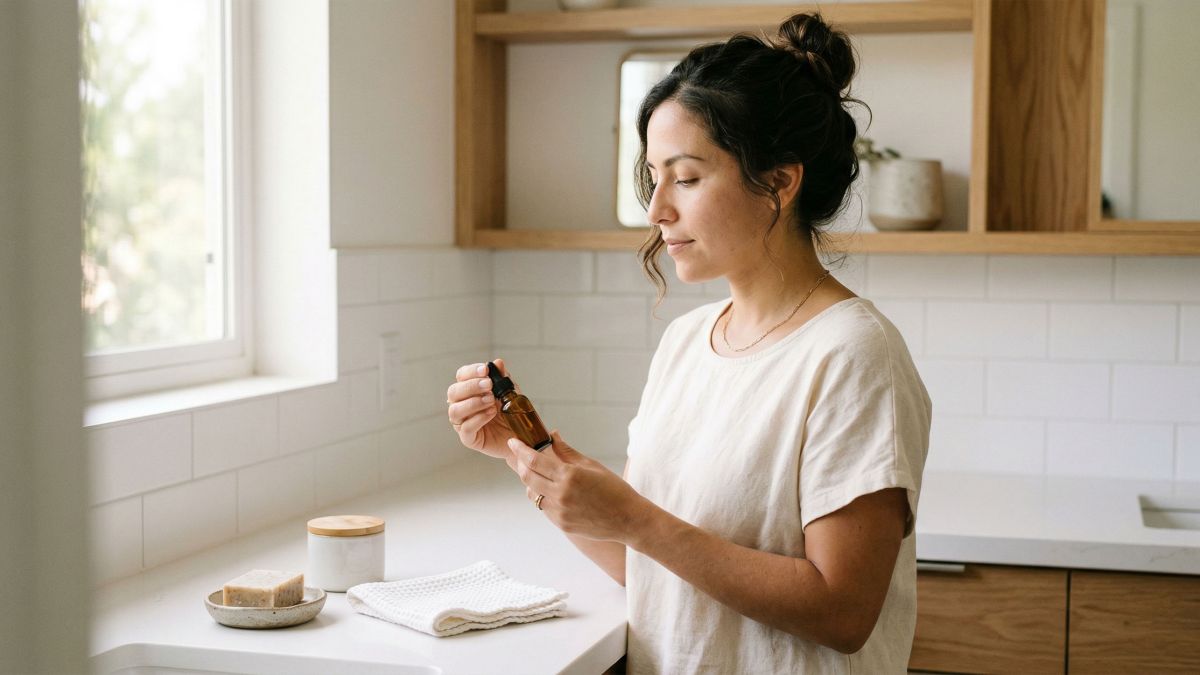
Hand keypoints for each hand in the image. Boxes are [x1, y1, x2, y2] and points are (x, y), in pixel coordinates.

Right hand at [447, 359, 517, 465]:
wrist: (522, 435)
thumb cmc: (511, 412)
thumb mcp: (510, 392)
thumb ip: (503, 378)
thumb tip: (498, 363)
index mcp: (468, 390)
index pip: (461, 376)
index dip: (471, 371)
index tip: (485, 369)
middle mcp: (461, 405)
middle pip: (453, 392)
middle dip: (471, 386)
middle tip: (489, 385)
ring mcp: (462, 423)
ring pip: (455, 410)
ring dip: (473, 402)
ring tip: (491, 400)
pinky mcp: (468, 438)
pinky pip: (466, 428)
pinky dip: (479, 418)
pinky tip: (491, 412)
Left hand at [510, 430, 648, 542]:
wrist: (628, 519)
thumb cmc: (614, 489)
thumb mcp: (592, 465)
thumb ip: (567, 452)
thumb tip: (552, 436)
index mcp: (569, 476)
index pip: (535, 460)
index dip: (520, 450)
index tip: (513, 442)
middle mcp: (561, 494)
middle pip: (528, 477)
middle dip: (520, 464)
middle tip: (520, 456)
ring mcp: (559, 512)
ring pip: (533, 494)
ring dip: (532, 482)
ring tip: (540, 475)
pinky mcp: (561, 524)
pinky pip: (544, 508)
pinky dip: (544, 497)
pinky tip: (553, 491)